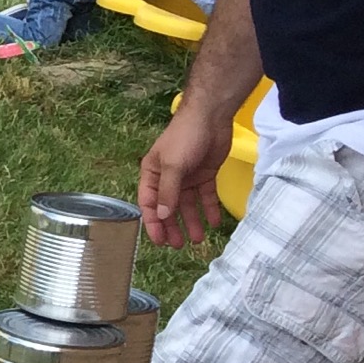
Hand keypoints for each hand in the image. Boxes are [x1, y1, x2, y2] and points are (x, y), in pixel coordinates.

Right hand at [138, 103, 231, 247]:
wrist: (210, 117)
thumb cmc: (184, 138)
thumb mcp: (173, 166)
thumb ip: (168, 192)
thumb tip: (162, 216)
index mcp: (152, 174)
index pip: (149, 204)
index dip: (154, 223)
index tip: (160, 241)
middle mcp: (168, 178)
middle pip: (169, 208)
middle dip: (173, 227)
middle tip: (178, 246)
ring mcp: (187, 177)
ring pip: (188, 205)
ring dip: (192, 222)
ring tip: (198, 240)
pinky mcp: (205, 174)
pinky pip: (206, 196)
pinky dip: (210, 209)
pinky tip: (214, 222)